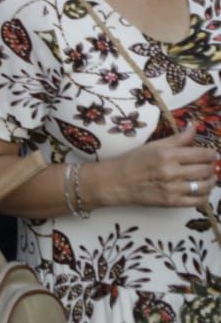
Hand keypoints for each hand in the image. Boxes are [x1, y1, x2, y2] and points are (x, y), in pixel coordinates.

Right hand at [103, 122, 217, 208]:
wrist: (116, 182)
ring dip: (211, 180)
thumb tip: (193, 126)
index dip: (211, 154)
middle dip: (212, 166)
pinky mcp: (172, 202)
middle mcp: (171, 172)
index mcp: (167, 155)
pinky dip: (205, 196)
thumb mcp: (153, 145)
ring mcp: (173, 189)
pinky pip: (198, 201)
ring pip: (205, 185)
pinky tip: (202, 190)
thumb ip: (177, 138)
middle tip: (210, 164)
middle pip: (205, 169)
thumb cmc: (133, 161)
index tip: (213, 153)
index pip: (201, 154)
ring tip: (209, 176)